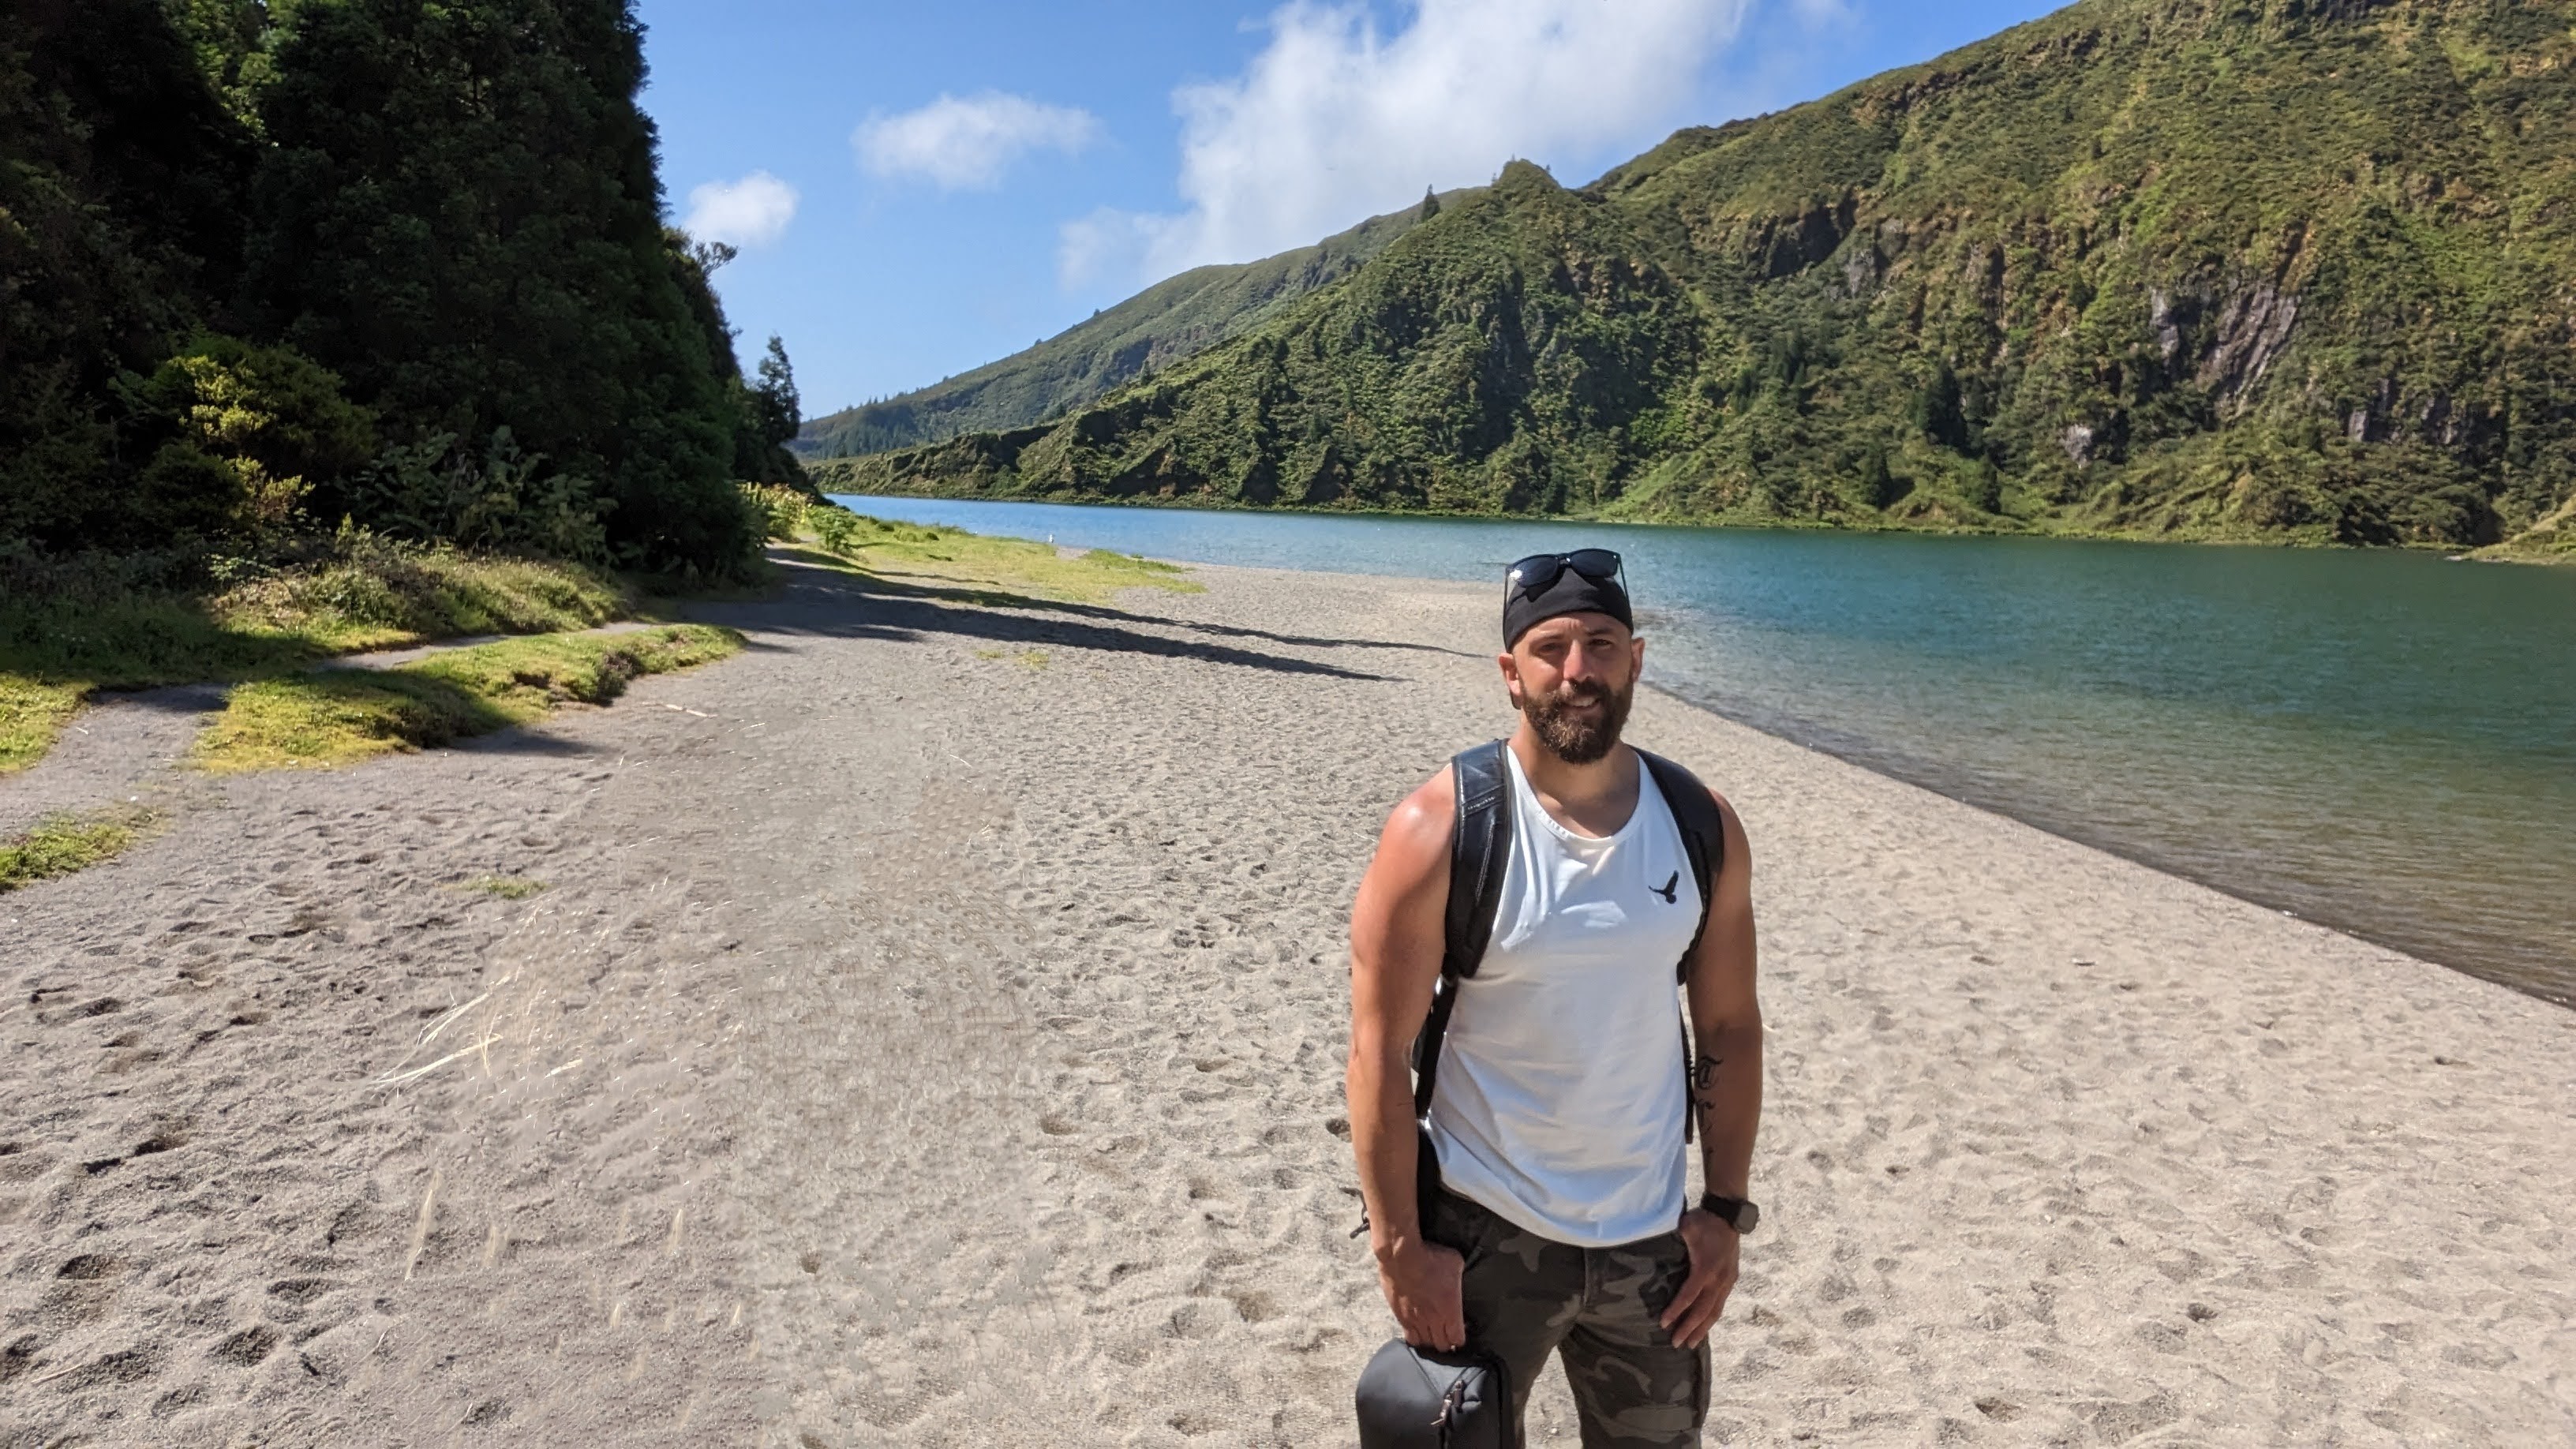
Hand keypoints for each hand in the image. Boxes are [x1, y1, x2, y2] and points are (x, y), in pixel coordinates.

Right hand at [1376, 1237, 1466, 1350]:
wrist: (1401, 1256)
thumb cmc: (1431, 1257)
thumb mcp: (1455, 1263)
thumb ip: (1458, 1277)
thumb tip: (1457, 1277)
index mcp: (1450, 1310)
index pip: (1457, 1339)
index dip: (1459, 1338)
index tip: (1460, 1332)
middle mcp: (1433, 1320)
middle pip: (1441, 1346)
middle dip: (1446, 1342)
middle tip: (1447, 1335)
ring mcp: (1415, 1320)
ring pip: (1425, 1344)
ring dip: (1430, 1342)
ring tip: (1432, 1335)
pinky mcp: (1400, 1317)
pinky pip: (1409, 1338)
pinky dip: (1415, 1338)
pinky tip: (1418, 1331)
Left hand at [1660, 1209, 1740, 1348]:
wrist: (1728, 1215)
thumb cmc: (1703, 1221)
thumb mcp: (1685, 1228)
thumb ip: (1672, 1242)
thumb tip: (1652, 1251)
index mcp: (1706, 1269)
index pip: (1688, 1296)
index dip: (1676, 1311)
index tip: (1664, 1324)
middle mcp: (1718, 1279)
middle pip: (1703, 1310)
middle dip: (1690, 1328)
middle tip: (1676, 1343)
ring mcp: (1727, 1281)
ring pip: (1715, 1311)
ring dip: (1703, 1328)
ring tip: (1692, 1343)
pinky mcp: (1731, 1280)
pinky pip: (1721, 1304)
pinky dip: (1711, 1317)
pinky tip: (1704, 1326)